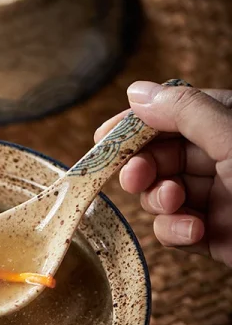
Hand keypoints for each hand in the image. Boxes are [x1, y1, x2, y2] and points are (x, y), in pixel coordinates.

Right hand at [94, 81, 231, 266]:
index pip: (171, 114)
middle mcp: (221, 158)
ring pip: (160, 194)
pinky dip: (175, 230)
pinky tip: (194, 231)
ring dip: (159, 201)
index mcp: (229, 124)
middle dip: (143, 168)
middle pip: (159, 156)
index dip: (135, 125)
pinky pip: (173, 228)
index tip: (104, 138)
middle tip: (135, 178)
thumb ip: (185, 113)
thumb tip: (137, 91)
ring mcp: (215, 197)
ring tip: (175, 204)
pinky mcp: (211, 233)